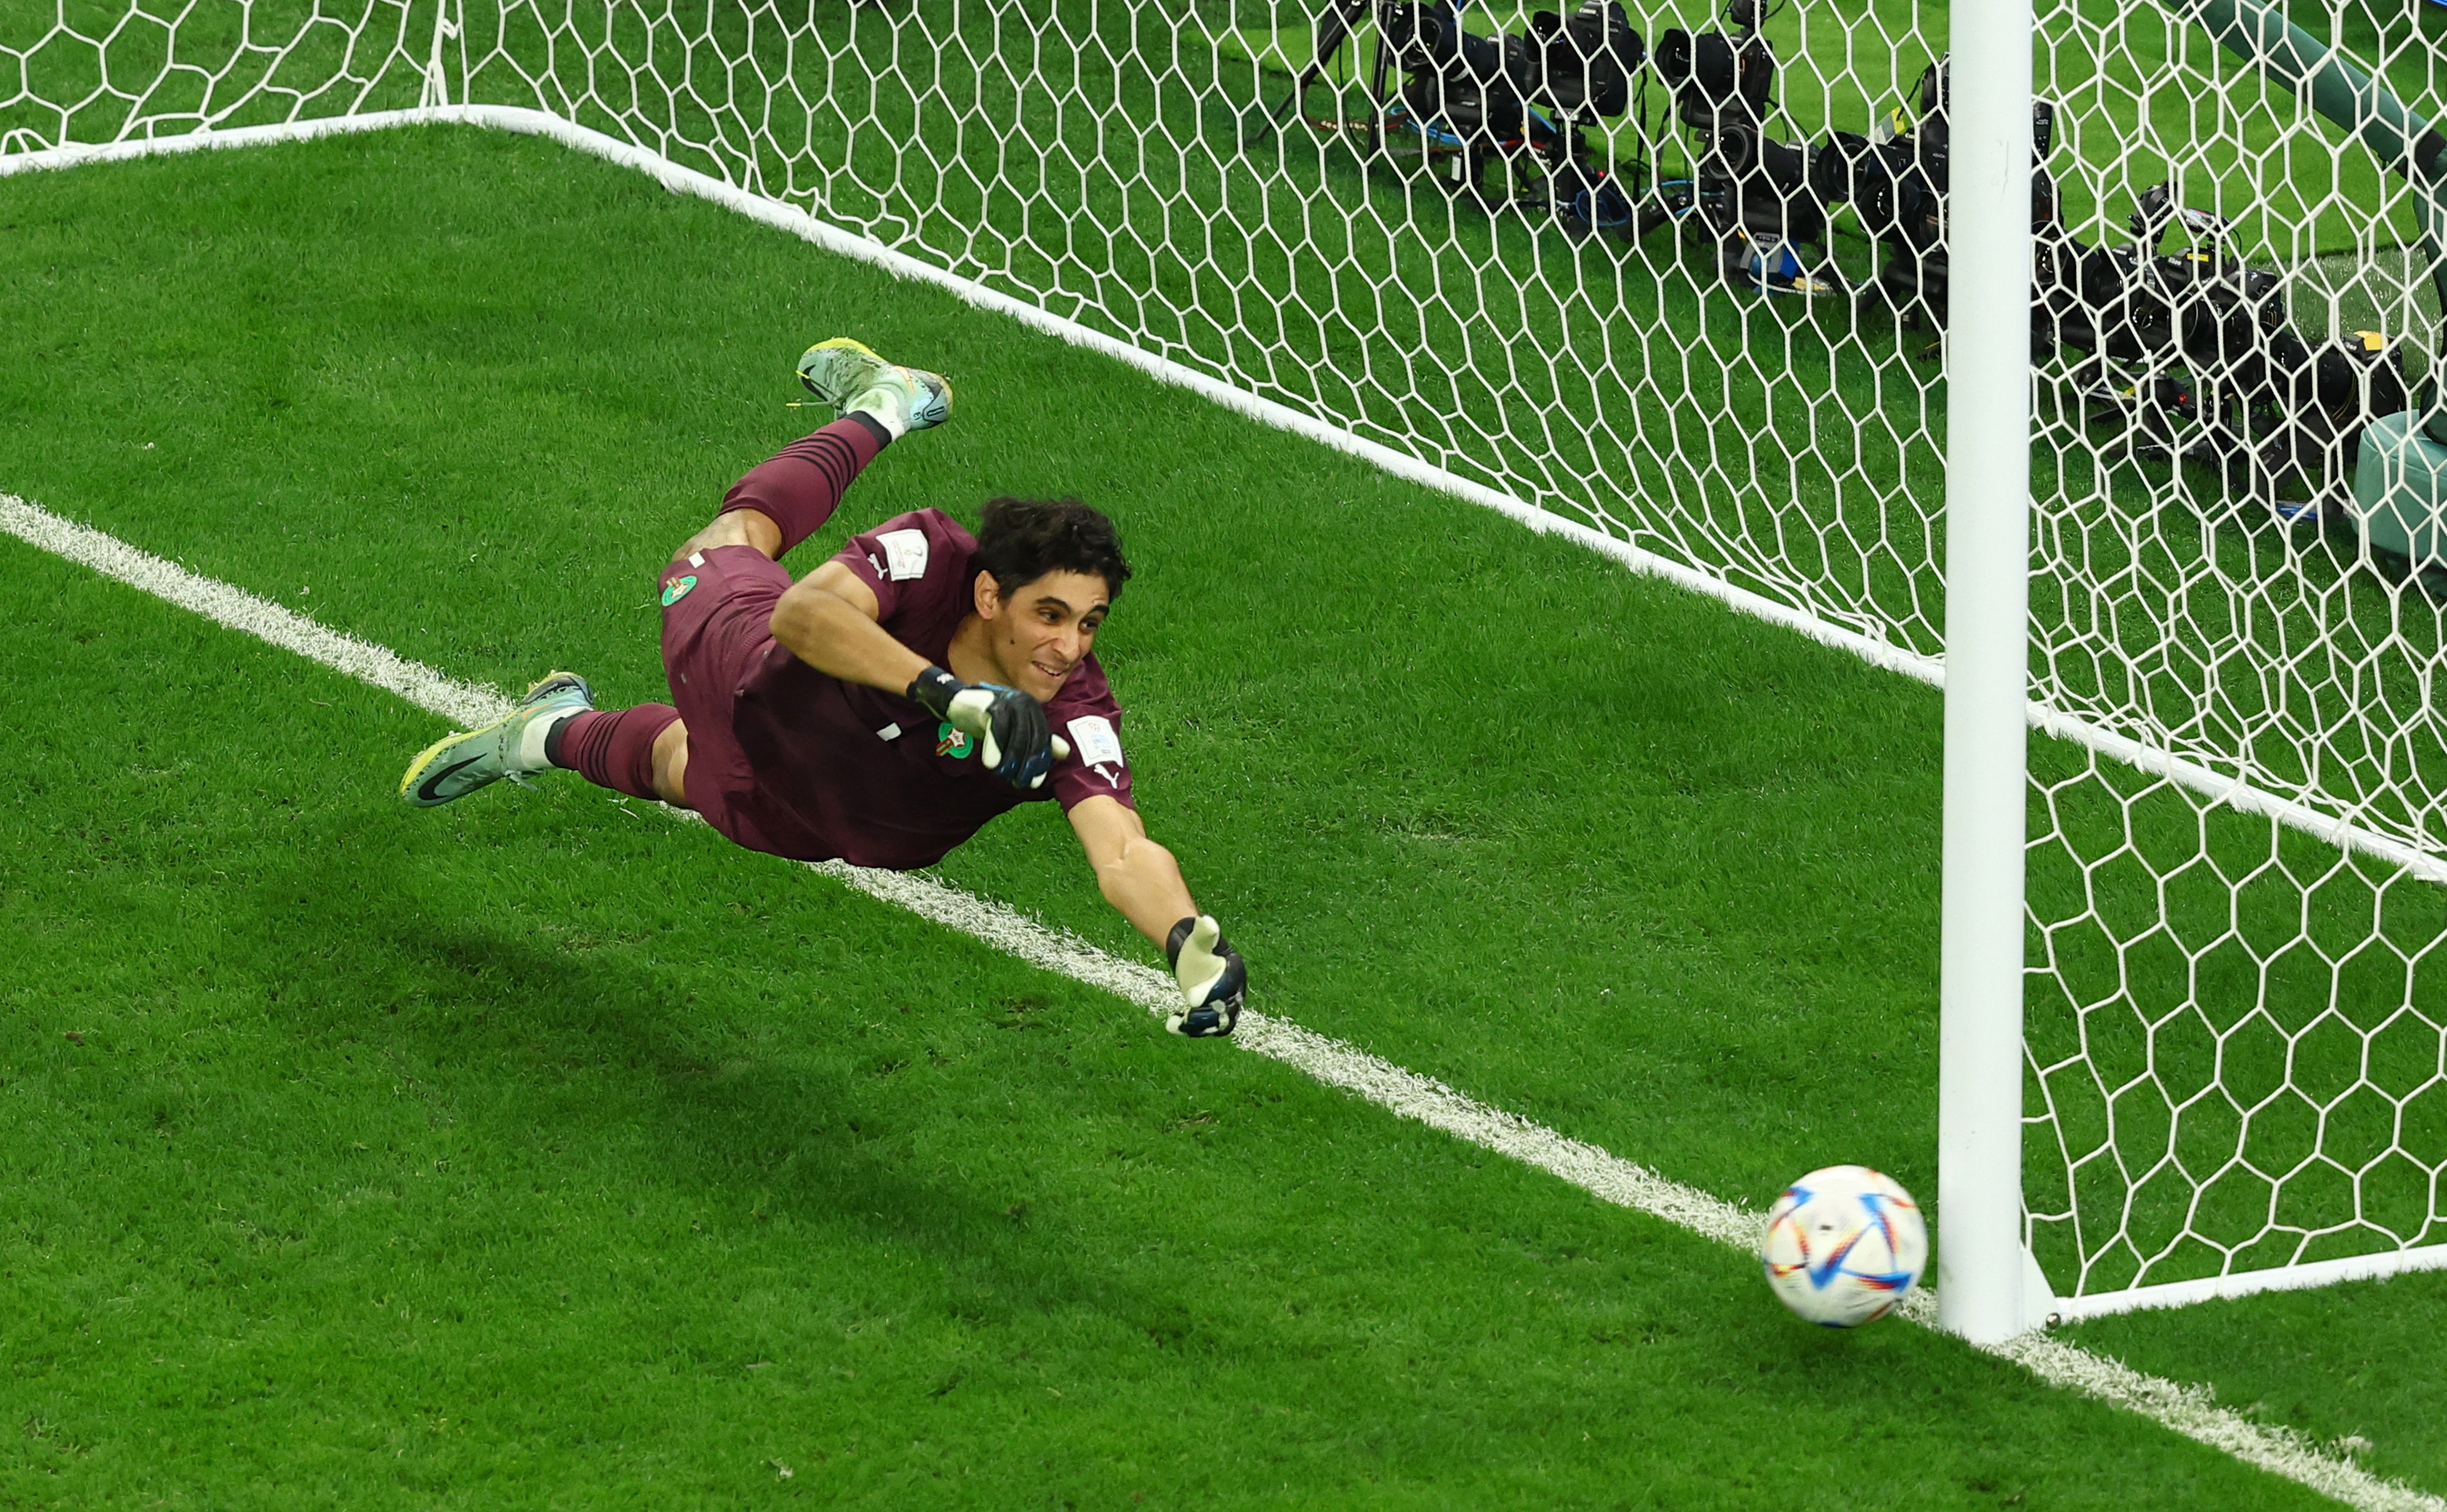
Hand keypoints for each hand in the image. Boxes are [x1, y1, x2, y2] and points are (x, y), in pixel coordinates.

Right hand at [909, 666, 1070, 788]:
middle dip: (1026, 765)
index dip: (1039, 764)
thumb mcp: (1016, 730)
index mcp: (1034, 710)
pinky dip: (994, 748)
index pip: (1043, 740)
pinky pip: (997, 729)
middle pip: (1032, 740)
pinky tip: (990, 764)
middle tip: (1018, 783)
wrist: (959, 701)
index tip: (1033, 783)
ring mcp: (1009, 702)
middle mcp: (1026, 703)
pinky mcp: (991, 704)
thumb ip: (1039, 739)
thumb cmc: (988, 718)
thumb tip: (1066, 752)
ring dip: (1010, 759)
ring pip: (1016, 736)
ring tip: (1003, 775)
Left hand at [1165, 914, 1244, 1037]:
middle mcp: (1235, 991)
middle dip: (1208, 1017)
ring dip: (1199, 1028)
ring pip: (1218, 1024)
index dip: (1213, 994)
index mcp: (1235, 972)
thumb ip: (1206, 932)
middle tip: (1188, 1017)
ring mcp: (1226, 1005)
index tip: (1191, 997)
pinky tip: (1172, 1024)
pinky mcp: (1214, 1014)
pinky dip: (1192, 1029)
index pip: (1229, 986)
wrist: (1194, 954)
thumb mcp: (1201, 937)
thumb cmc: (1198, 944)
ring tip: (1178, 1023)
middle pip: (1228, 1011)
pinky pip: (1208, 1028)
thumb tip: (1206, 921)